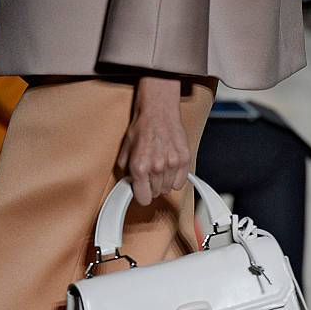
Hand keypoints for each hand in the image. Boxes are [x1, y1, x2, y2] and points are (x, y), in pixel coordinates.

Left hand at [117, 76, 190, 205]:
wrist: (158, 111)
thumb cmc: (143, 126)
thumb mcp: (126, 149)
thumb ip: (126, 169)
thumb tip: (128, 182)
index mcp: (140, 166)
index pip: (143, 198)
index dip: (142, 196)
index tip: (142, 192)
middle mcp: (156, 167)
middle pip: (156, 193)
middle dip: (152, 186)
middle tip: (149, 175)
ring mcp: (172, 164)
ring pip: (168, 189)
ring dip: (163, 182)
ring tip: (159, 169)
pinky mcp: (184, 160)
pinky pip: (180, 182)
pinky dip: (176, 179)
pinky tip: (170, 169)